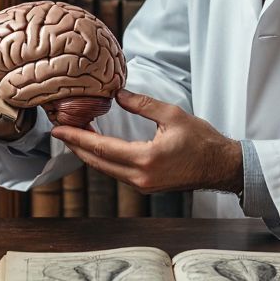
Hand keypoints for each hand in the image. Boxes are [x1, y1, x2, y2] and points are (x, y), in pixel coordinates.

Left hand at [50, 90, 242, 194]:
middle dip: (76, 146)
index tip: (58, 130)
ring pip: (106, 169)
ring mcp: (143, 185)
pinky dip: (103, 159)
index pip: (101, 148)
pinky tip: (98, 147)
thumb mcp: (172, 115)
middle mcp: (140, 177)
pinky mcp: (147, 186)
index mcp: (145, 159)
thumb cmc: (202, 140)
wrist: (221, 166)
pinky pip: (117, 173)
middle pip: (98, 162)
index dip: (77, 138)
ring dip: (89, 153)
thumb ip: (141, 104)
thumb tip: (117, 94)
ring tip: (75, 135)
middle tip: (59, 130)